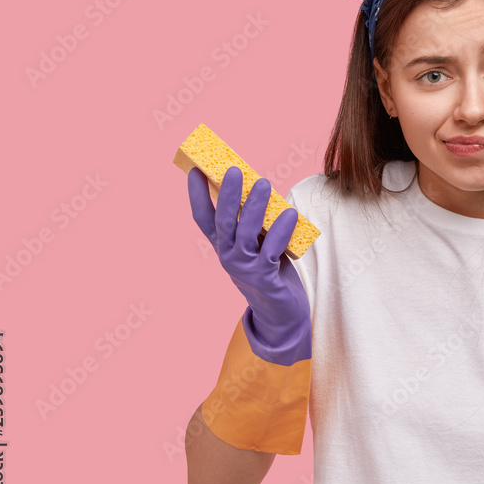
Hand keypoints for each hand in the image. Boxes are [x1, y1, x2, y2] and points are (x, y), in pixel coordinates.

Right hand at [188, 166, 311, 364]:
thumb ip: (256, 222)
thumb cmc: (270, 270)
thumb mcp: (258, 243)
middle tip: (235, 170)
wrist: (280, 313)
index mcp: (223, 246)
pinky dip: (280, 230)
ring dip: (254, 207)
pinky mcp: (264, 278)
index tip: (194, 170)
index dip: (197, 195)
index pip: (203, 218)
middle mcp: (228, 256)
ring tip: (265, 184)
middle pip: (223, 221)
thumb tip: (262, 186)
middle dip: (228, 194)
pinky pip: (271, 250)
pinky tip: (289, 214)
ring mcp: (244, 268)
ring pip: (245, 233)